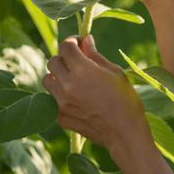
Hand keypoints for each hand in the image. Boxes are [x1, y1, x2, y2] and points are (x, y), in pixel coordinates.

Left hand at [43, 35, 149, 151]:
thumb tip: (85, 41)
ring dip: (57, 77)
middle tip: (76, 63)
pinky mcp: (60, 118)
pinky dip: (59, 96)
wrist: (124, 133)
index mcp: (83, 70)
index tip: (79, 45)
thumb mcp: (114, 72)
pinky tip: (74, 99)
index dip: (72, 42)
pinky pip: (51, 100)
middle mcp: (68, 85)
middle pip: (53, 62)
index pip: (65, 47)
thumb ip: (95, 56)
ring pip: (47, 81)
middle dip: (64, 58)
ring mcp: (61, 103)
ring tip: (72, 81)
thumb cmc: (125, 100)